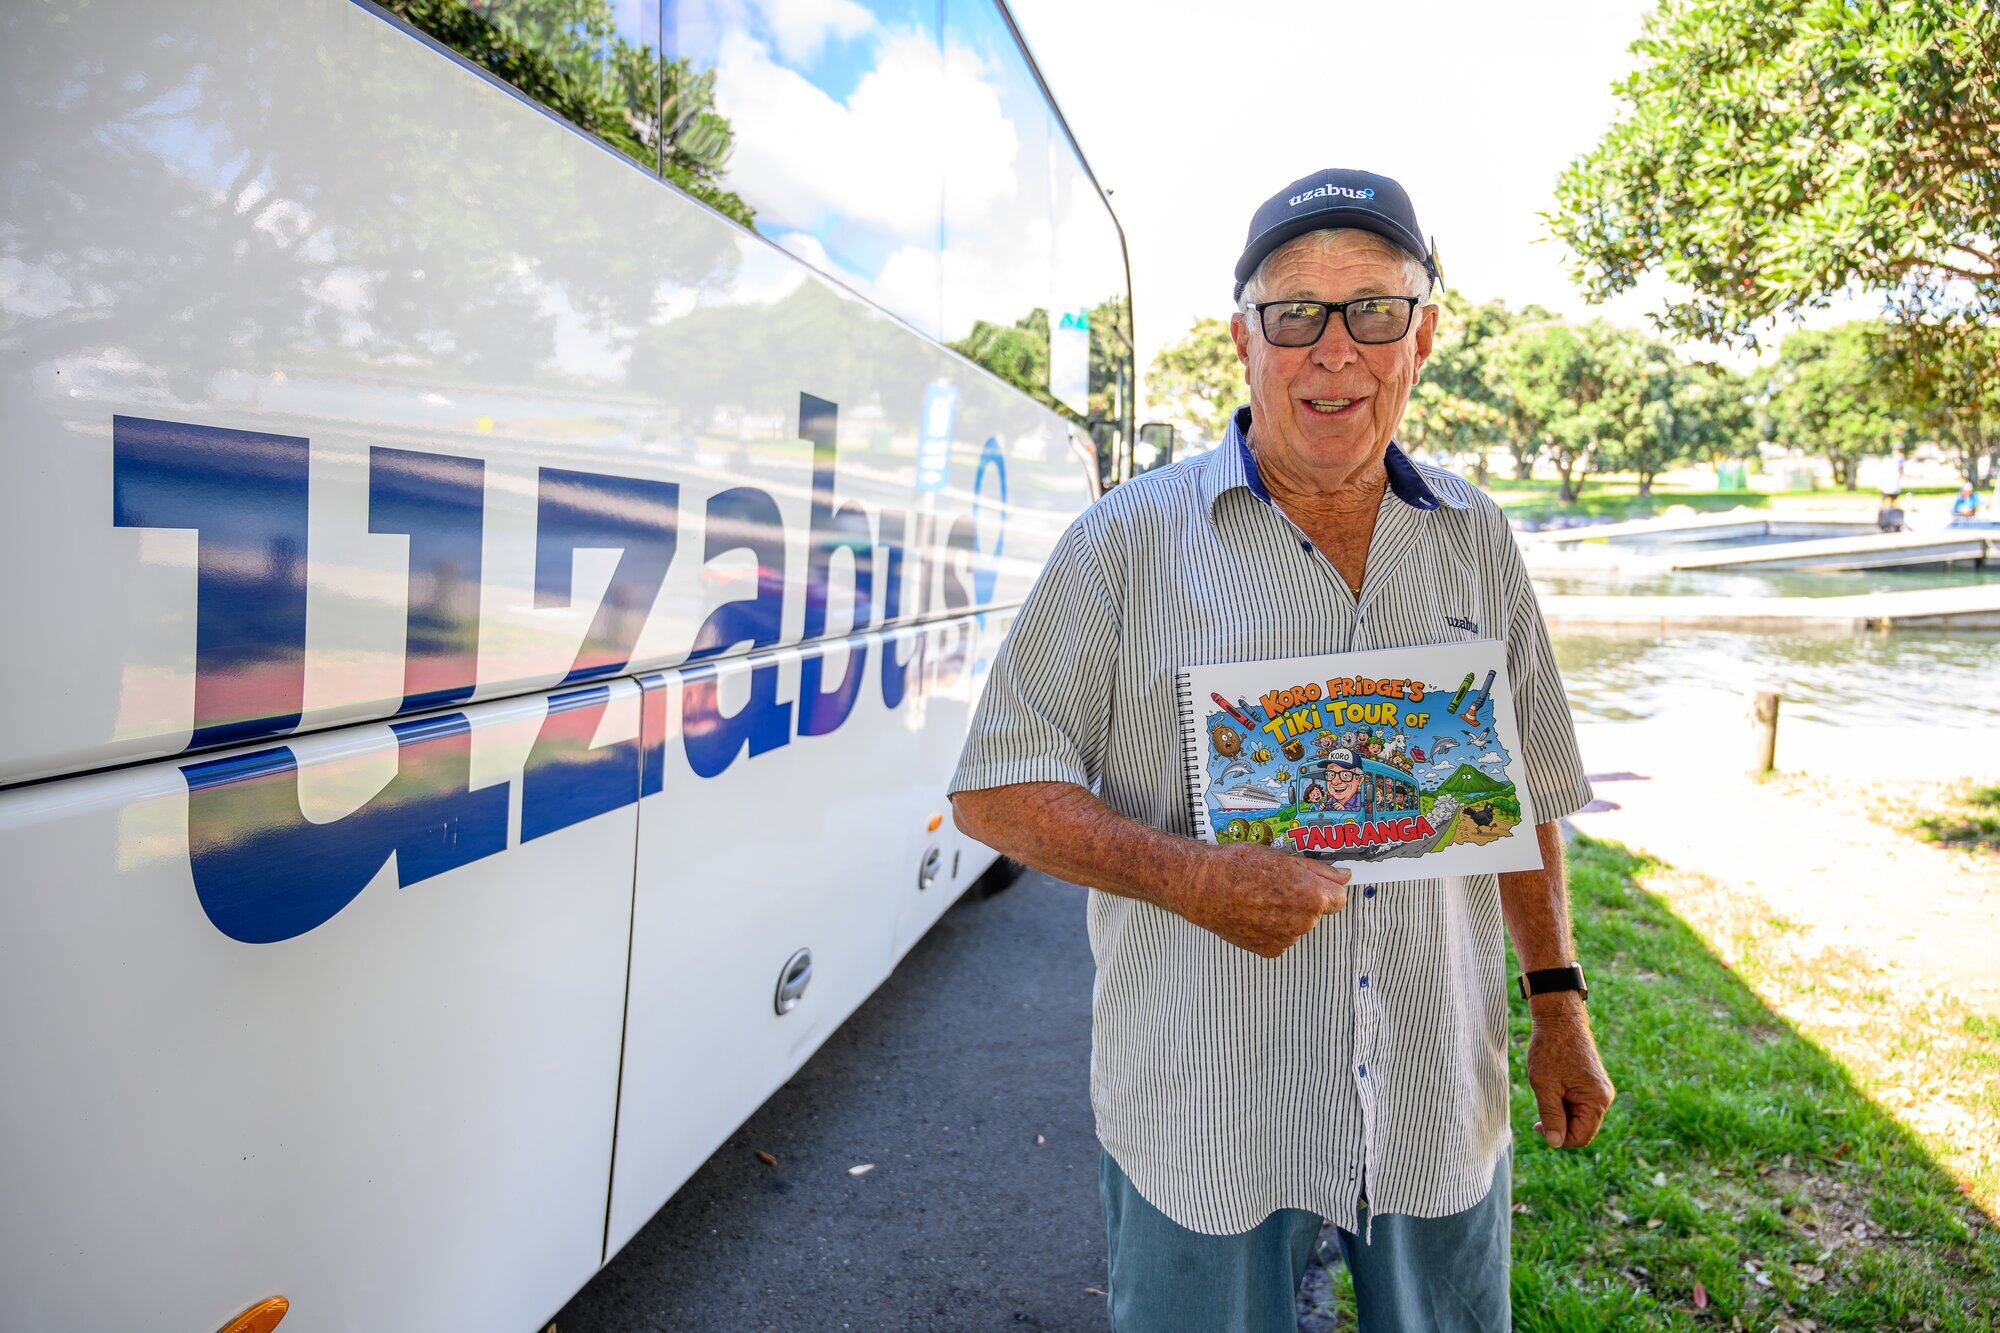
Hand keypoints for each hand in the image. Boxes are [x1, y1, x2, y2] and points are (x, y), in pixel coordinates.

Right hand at [1169, 844, 1350, 958]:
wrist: (1204, 887)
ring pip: (1297, 925)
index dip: (1326, 888)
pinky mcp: (1270, 950)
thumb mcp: (1284, 858)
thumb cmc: (1240, 866)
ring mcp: (1287, 939)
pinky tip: (1252, 914)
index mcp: (1313, 897)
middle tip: (1276, 886)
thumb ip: (1320, 871)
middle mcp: (1304, 922)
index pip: (1339, 897)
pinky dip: (1271, 929)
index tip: (1312, 883)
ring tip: (1259, 899)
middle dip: (1304, 901)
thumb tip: (1343, 877)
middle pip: (1316, 912)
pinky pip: (1280, 938)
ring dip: (1286, 915)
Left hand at [1525, 1002, 1614, 1148]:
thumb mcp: (1545, 1086)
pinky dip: (1563, 1102)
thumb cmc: (1551, 1049)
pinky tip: (1552, 1086)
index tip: (1537, 1126)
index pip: (1581, 1137)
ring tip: (1546, 1090)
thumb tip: (1555, 1143)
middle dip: (1558, 1124)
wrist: (1559, 1018)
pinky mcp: (1592, 1084)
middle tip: (1538, 1107)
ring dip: (1560, 1112)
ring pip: (1578, 1116)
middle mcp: (1604, 1097)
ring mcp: (1599, 1090)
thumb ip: (1551, 1116)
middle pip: (1581, 1128)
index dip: (1558, 1139)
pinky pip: (1579, 1104)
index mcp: (1597, 1100)